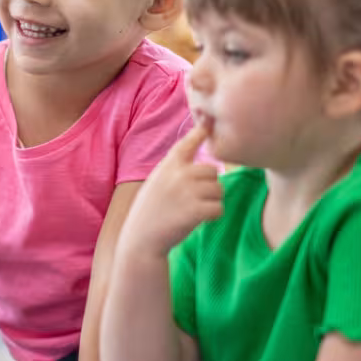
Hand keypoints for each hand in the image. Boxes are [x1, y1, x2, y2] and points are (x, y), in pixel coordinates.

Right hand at [129, 121, 221, 252]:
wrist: (141, 240)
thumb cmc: (150, 212)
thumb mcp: (157, 183)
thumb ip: (176, 171)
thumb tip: (207, 168)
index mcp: (168, 165)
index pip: (188, 143)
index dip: (201, 131)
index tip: (209, 120)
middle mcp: (179, 173)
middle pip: (213, 171)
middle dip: (208, 186)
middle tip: (192, 201)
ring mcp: (188, 191)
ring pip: (219, 190)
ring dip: (212, 202)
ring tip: (192, 211)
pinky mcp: (196, 210)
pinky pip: (219, 208)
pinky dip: (212, 216)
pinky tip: (197, 221)